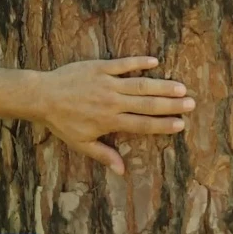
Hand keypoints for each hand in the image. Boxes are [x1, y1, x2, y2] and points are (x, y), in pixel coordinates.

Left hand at [37, 56, 194, 174]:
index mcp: (109, 122)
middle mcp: (112, 102)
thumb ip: (104, 155)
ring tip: (180, 87)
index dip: (163, 125)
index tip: (180, 124)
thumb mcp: (81, 143)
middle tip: (191, 103)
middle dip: (170, 105)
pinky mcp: (99, 68)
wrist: (42, 97)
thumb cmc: (61, 122)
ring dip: (161, 86)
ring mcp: (107, 83)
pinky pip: (123, 64)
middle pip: (147, 104)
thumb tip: (122, 171)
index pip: (142, 125)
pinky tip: (155, 61)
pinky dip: (139, 62)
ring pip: (140, 85)